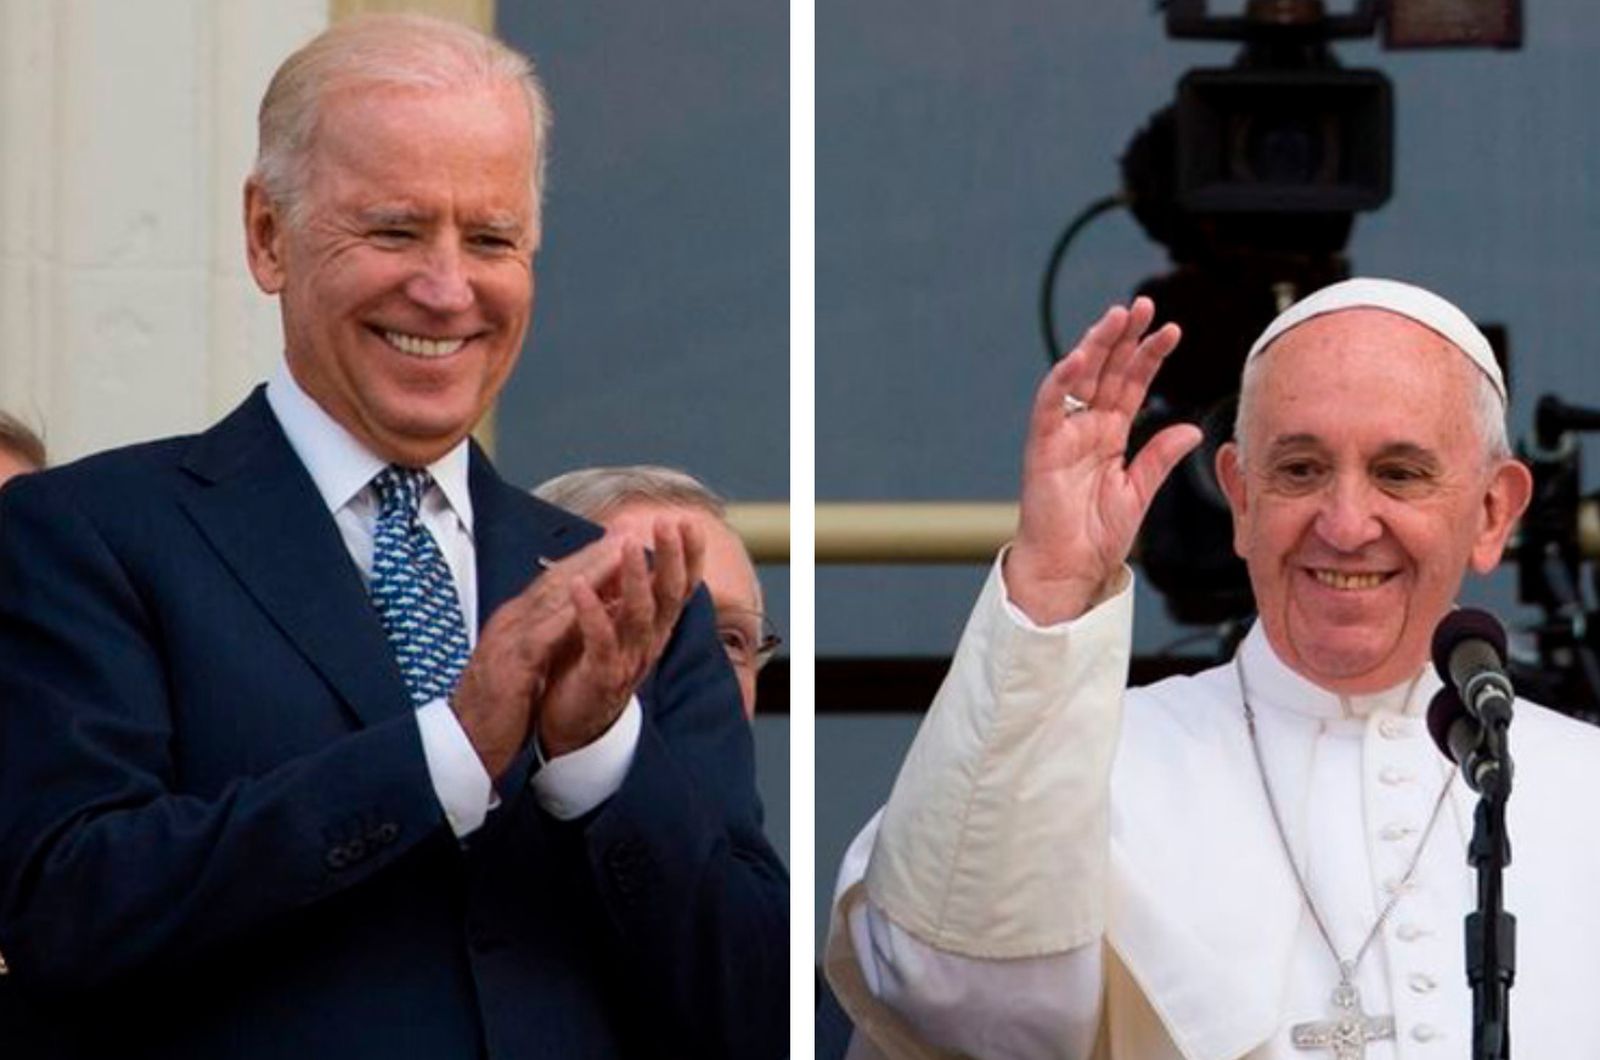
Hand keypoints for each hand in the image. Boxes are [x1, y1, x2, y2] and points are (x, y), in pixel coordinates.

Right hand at [449, 537, 628, 780]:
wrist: (460, 745)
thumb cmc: (494, 708)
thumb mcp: (523, 664)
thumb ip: (544, 639)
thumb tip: (574, 619)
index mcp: (514, 623)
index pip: (554, 582)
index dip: (587, 560)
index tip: (617, 542)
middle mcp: (509, 624)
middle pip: (556, 579)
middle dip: (593, 554)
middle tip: (626, 533)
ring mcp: (507, 642)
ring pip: (552, 598)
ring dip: (589, 573)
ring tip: (620, 554)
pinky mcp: (509, 668)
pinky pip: (542, 636)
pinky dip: (568, 616)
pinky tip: (592, 602)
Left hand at [536, 516, 705, 757]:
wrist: (573, 722)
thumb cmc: (591, 663)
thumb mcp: (615, 619)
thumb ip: (623, 585)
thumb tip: (627, 537)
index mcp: (655, 625)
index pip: (680, 586)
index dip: (688, 555)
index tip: (687, 521)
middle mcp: (649, 640)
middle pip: (668, 594)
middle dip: (671, 557)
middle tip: (668, 523)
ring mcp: (628, 659)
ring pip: (640, 615)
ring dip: (636, 578)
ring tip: (630, 545)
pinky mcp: (603, 677)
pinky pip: (601, 642)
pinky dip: (591, 612)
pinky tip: (579, 586)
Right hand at [1005, 297, 1202, 623]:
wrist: (1069, 568)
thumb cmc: (1096, 536)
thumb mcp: (1139, 492)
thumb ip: (1160, 458)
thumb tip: (1191, 430)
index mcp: (1109, 436)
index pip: (1131, 385)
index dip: (1149, 357)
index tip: (1172, 331)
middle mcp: (1085, 428)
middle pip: (1106, 371)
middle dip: (1124, 337)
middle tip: (1144, 305)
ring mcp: (1063, 434)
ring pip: (1078, 378)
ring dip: (1096, 345)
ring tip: (1118, 317)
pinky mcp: (1042, 447)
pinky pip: (1050, 406)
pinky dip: (1062, 379)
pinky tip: (1082, 356)